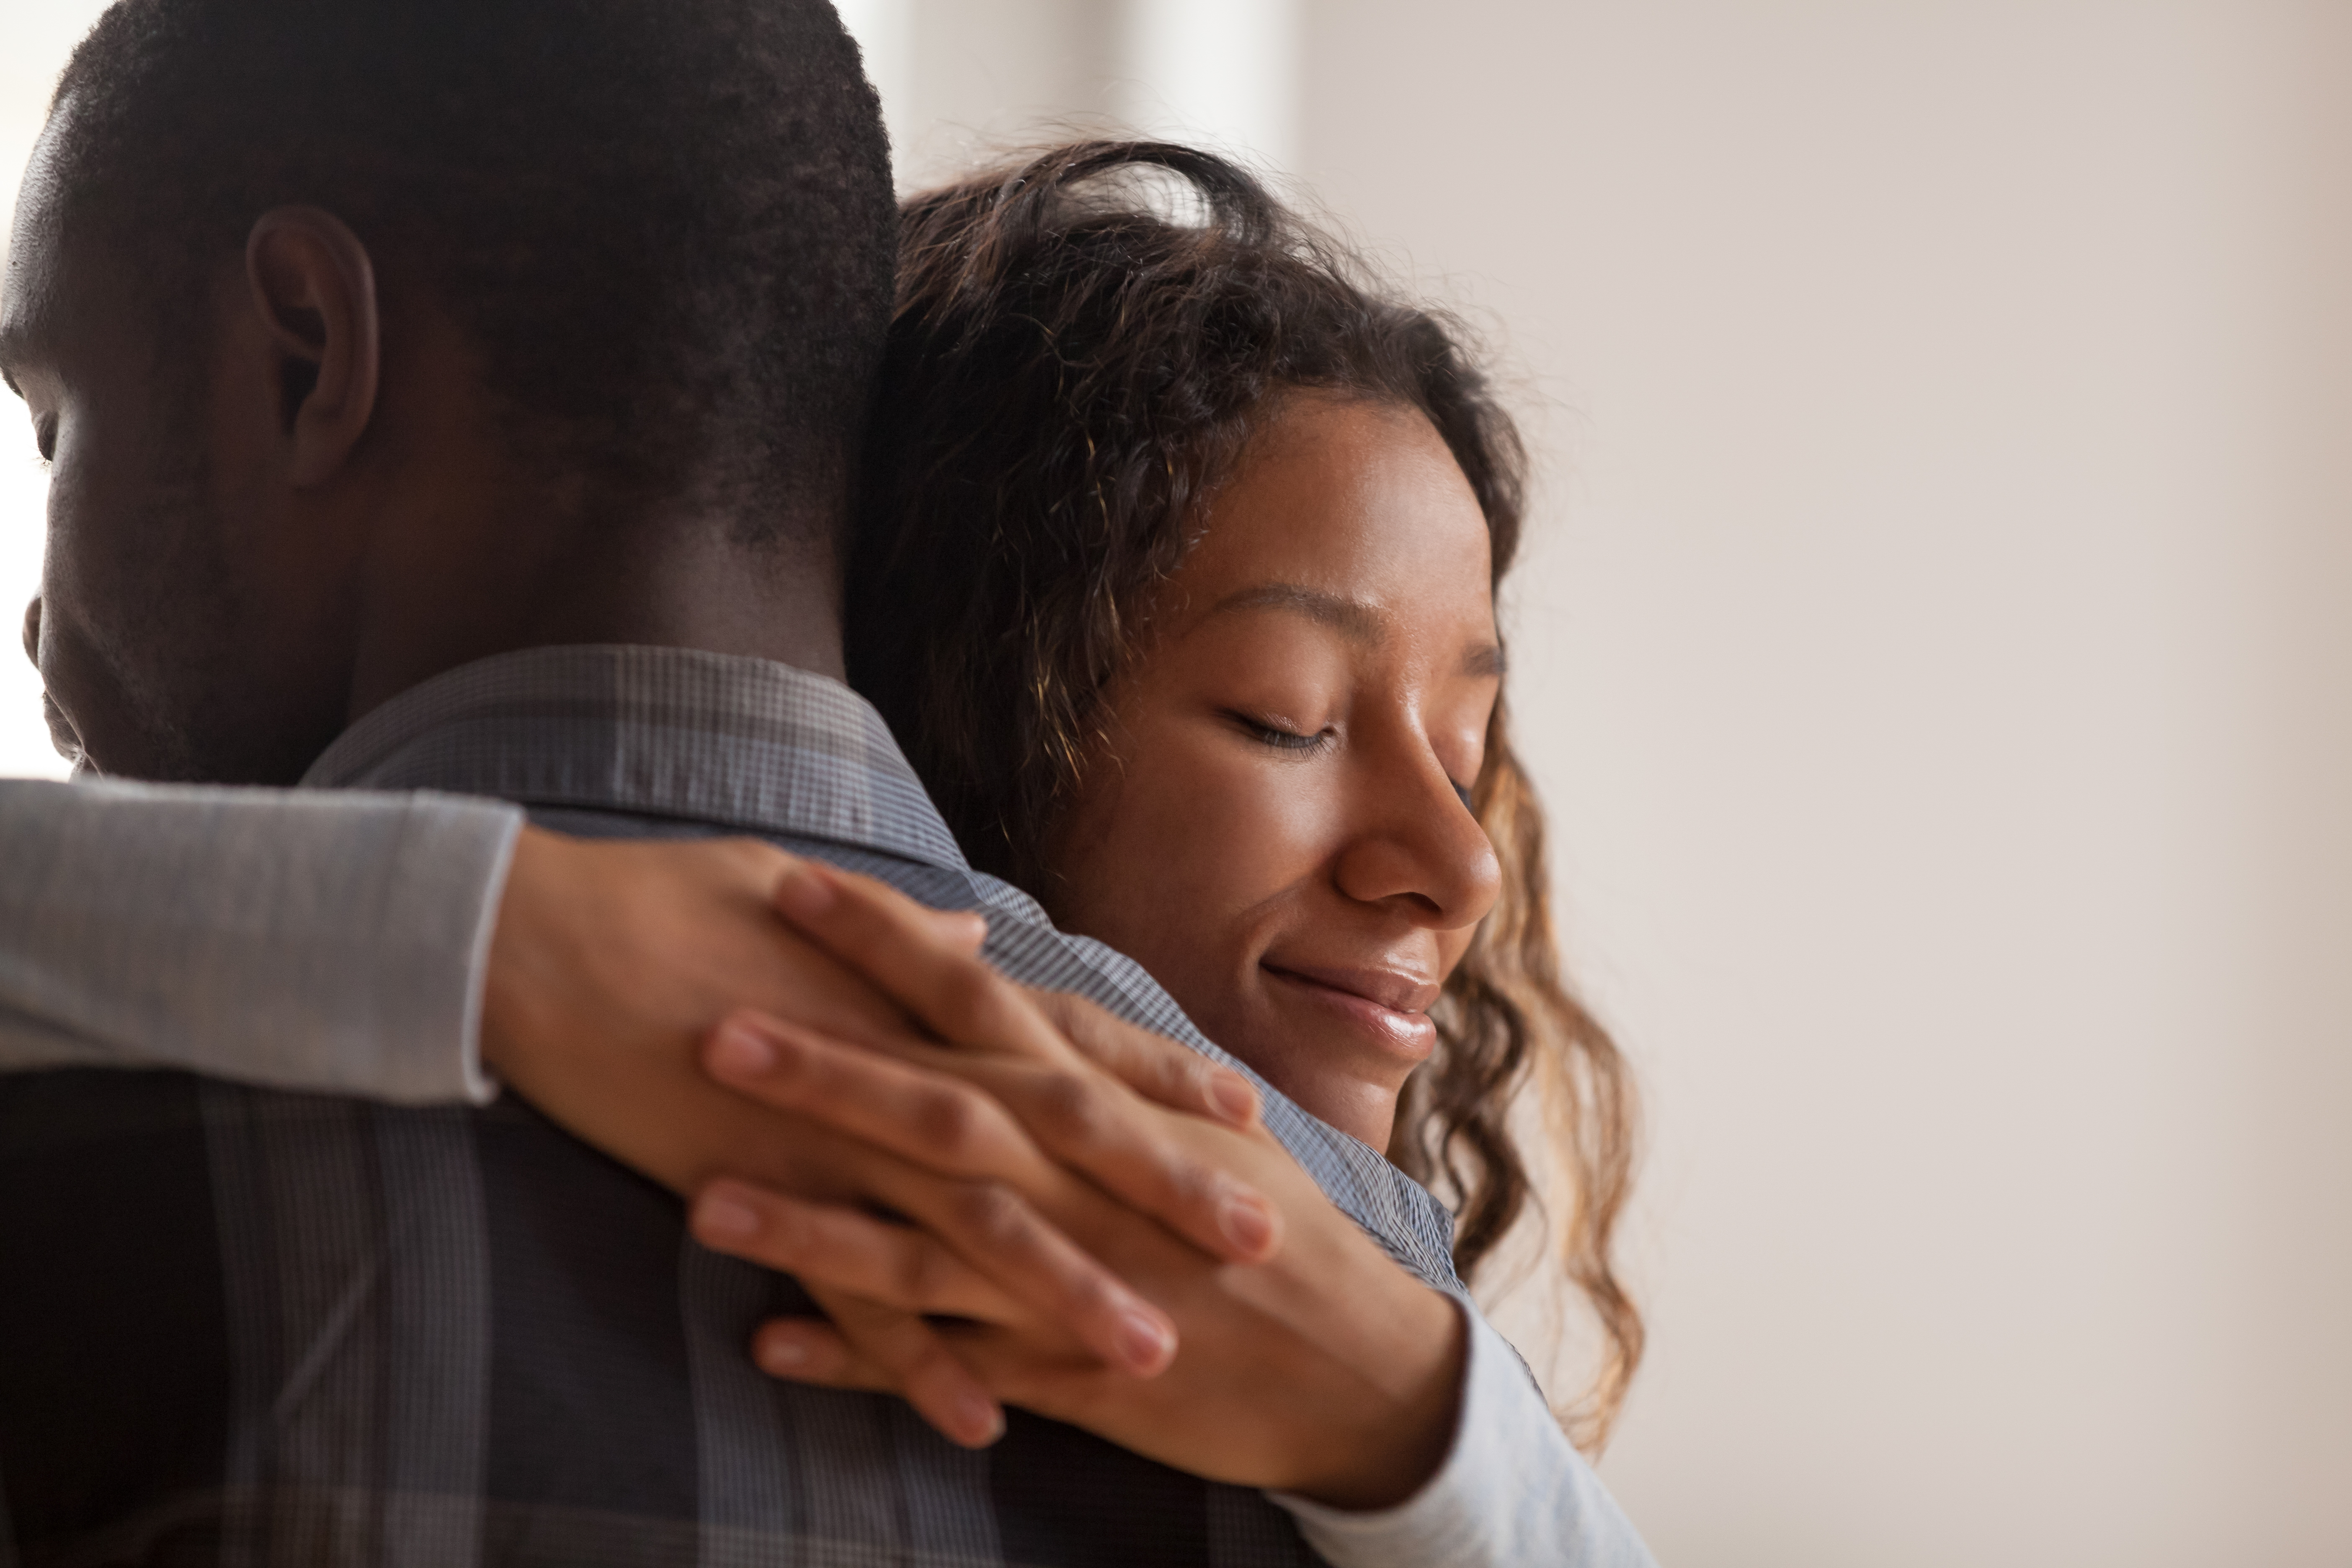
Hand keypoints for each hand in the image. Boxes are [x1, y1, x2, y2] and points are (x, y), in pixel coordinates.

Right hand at [481, 827, 1279, 1409]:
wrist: (531, 942)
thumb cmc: (663, 905)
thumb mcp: (800, 901)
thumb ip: (902, 939)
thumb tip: (969, 937)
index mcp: (910, 992)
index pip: (1063, 1036)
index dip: (1156, 1073)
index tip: (1241, 1107)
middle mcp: (893, 1061)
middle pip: (1054, 1135)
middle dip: (1160, 1191)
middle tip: (1258, 1241)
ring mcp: (831, 1133)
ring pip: (974, 1226)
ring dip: (1065, 1295)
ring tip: (1151, 1353)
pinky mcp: (759, 1191)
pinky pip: (853, 1294)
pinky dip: (917, 1361)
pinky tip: (979, 1418)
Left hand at [696, 865, 1470, 1507]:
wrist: (1358, 1364)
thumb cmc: (1276, 1233)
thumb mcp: (1193, 1126)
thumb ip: (1097, 1060)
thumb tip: (1020, 986)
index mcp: (1103, 1102)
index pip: (981, 996)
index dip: (889, 940)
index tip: (795, 882)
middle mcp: (1078, 1177)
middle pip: (937, 1106)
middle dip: (825, 1066)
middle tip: (709, 1023)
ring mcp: (1070, 1277)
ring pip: (921, 1244)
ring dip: (811, 1223)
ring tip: (698, 1201)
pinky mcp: (1066, 1371)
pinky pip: (944, 1362)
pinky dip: (858, 1356)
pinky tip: (768, 1345)